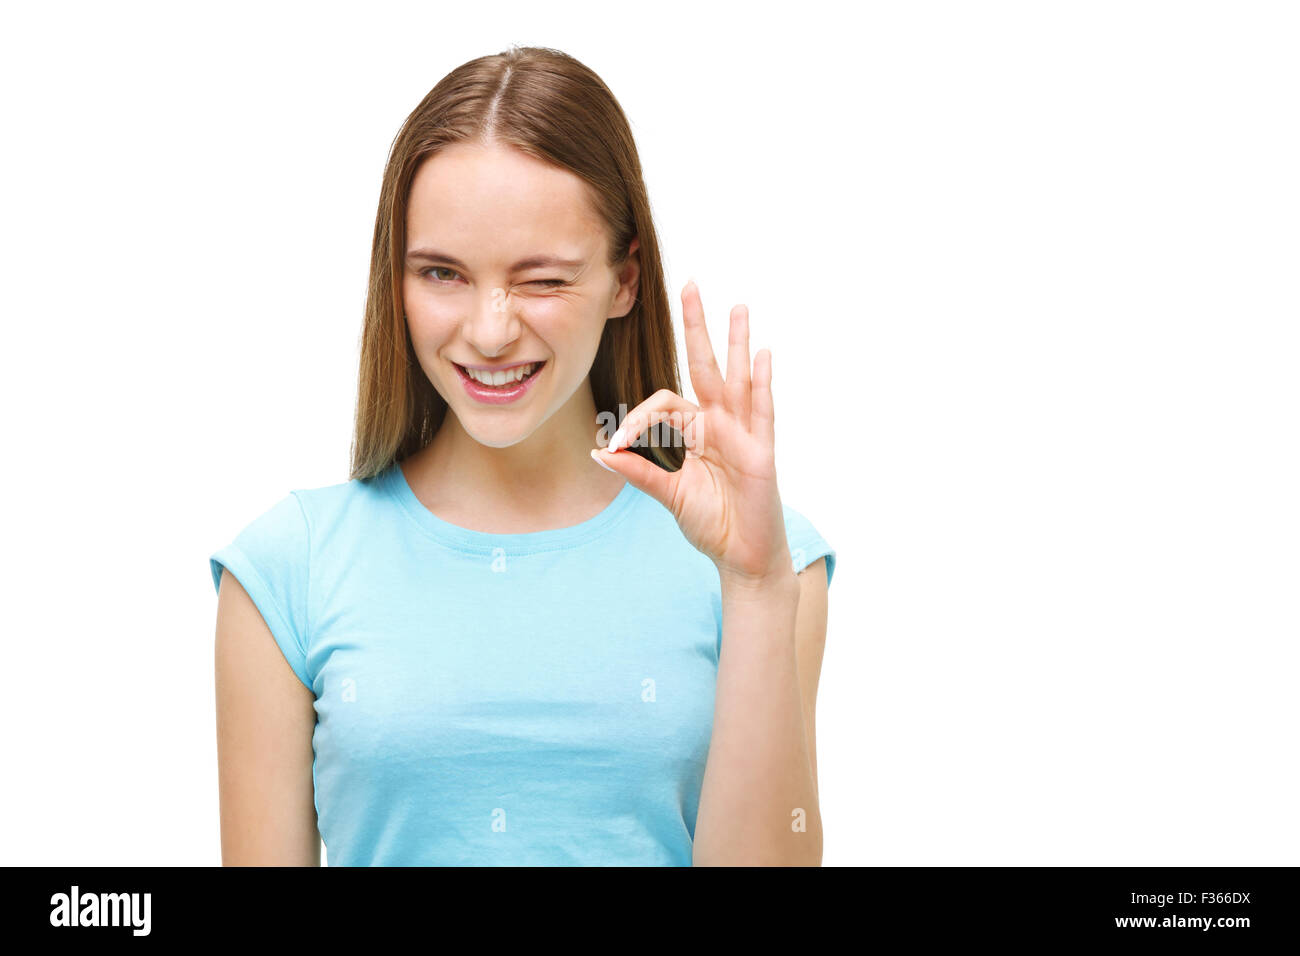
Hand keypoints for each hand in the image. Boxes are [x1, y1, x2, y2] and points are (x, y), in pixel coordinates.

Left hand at [591, 280, 791, 583]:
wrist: (741, 554)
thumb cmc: (709, 521)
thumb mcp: (667, 494)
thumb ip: (639, 471)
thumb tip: (599, 451)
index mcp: (694, 431)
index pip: (663, 403)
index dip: (637, 419)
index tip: (616, 442)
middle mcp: (719, 423)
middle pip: (705, 365)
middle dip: (696, 326)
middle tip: (689, 284)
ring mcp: (743, 432)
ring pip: (738, 377)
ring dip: (736, 342)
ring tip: (737, 306)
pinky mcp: (761, 450)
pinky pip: (762, 409)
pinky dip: (762, 381)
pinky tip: (762, 353)